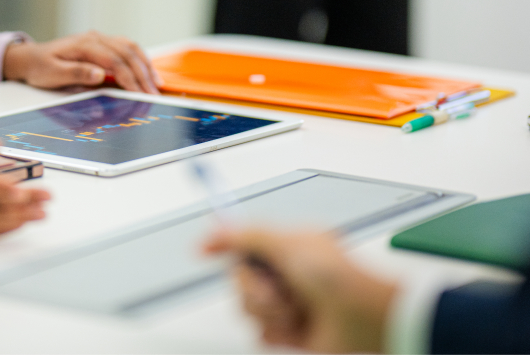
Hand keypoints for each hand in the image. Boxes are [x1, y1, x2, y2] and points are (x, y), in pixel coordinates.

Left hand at [3, 31, 159, 93]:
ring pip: (130, 48)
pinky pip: (126, 48)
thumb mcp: (53, 73)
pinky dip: (140, 59)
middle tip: (153, 95)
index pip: (114, 60)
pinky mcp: (102, 44)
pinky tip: (147, 72)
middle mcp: (94, 38)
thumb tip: (100, 74)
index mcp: (83, 44)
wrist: (31, 57)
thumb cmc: (40, 67)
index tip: (139, 94)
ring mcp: (99, 39)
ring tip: (156, 84)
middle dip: (143, 74)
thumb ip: (76, 73)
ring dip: (145, 65)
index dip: (129, 78)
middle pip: (127, 53)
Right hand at [203, 228, 397, 353]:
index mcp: (282, 247)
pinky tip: (294, 327)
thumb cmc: (336, 277)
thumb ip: (244, 234)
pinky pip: (260, 334)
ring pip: (246, 309)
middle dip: (254, 289)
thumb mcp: (286, 244)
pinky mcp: (288, 331)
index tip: (203, 251)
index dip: (223, 247)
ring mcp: (284, 302)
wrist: (362, 318)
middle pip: (237, 280)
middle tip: (277, 289)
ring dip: (269, 311)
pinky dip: (277, 331)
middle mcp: (281, 273)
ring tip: (294, 310)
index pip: (239, 244)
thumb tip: (212, 230)